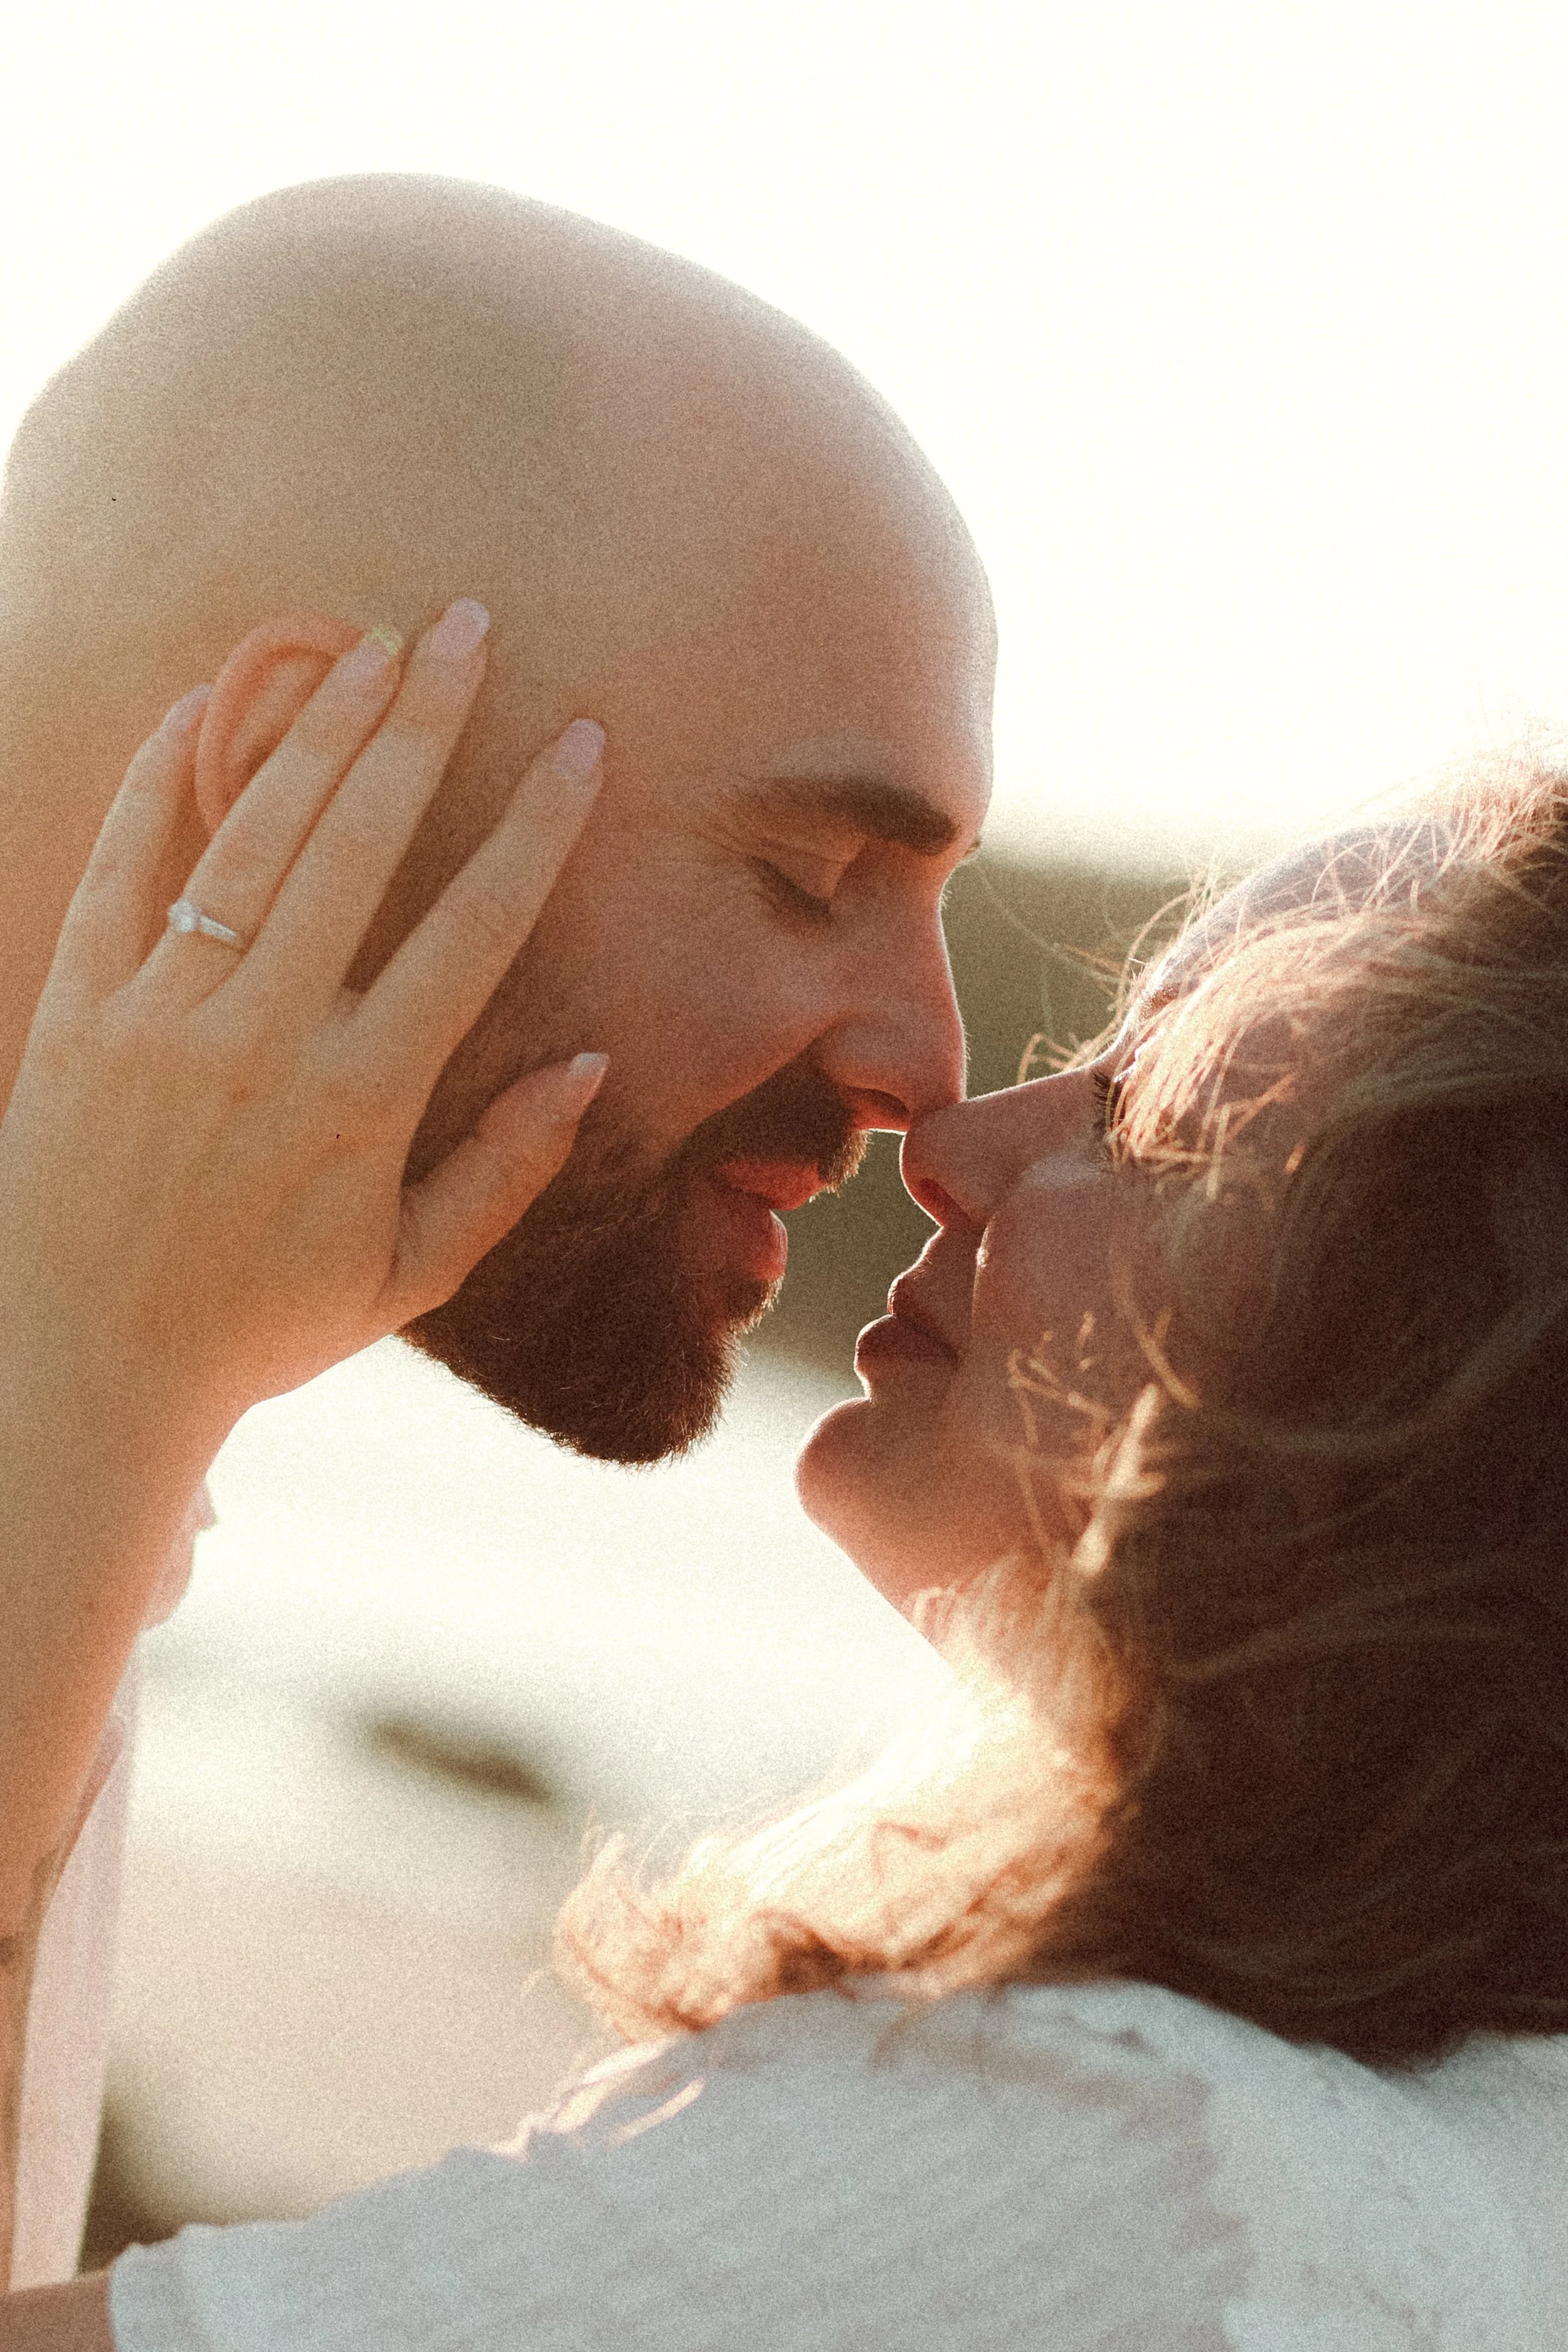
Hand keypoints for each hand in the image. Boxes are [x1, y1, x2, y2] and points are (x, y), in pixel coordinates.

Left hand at [0, 599, 605, 1461]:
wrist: (75, 1367)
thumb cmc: (257, 1327)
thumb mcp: (405, 1275)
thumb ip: (504, 1169)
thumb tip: (586, 1063)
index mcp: (361, 1102)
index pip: (472, 930)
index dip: (534, 827)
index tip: (579, 743)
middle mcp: (264, 1037)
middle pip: (363, 844)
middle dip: (426, 725)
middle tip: (470, 625)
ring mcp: (162, 1013)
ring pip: (254, 835)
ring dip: (320, 726)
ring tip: (372, 640)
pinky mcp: (77, 1008)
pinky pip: (121, 867)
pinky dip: (161, 780)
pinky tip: (200, 701)